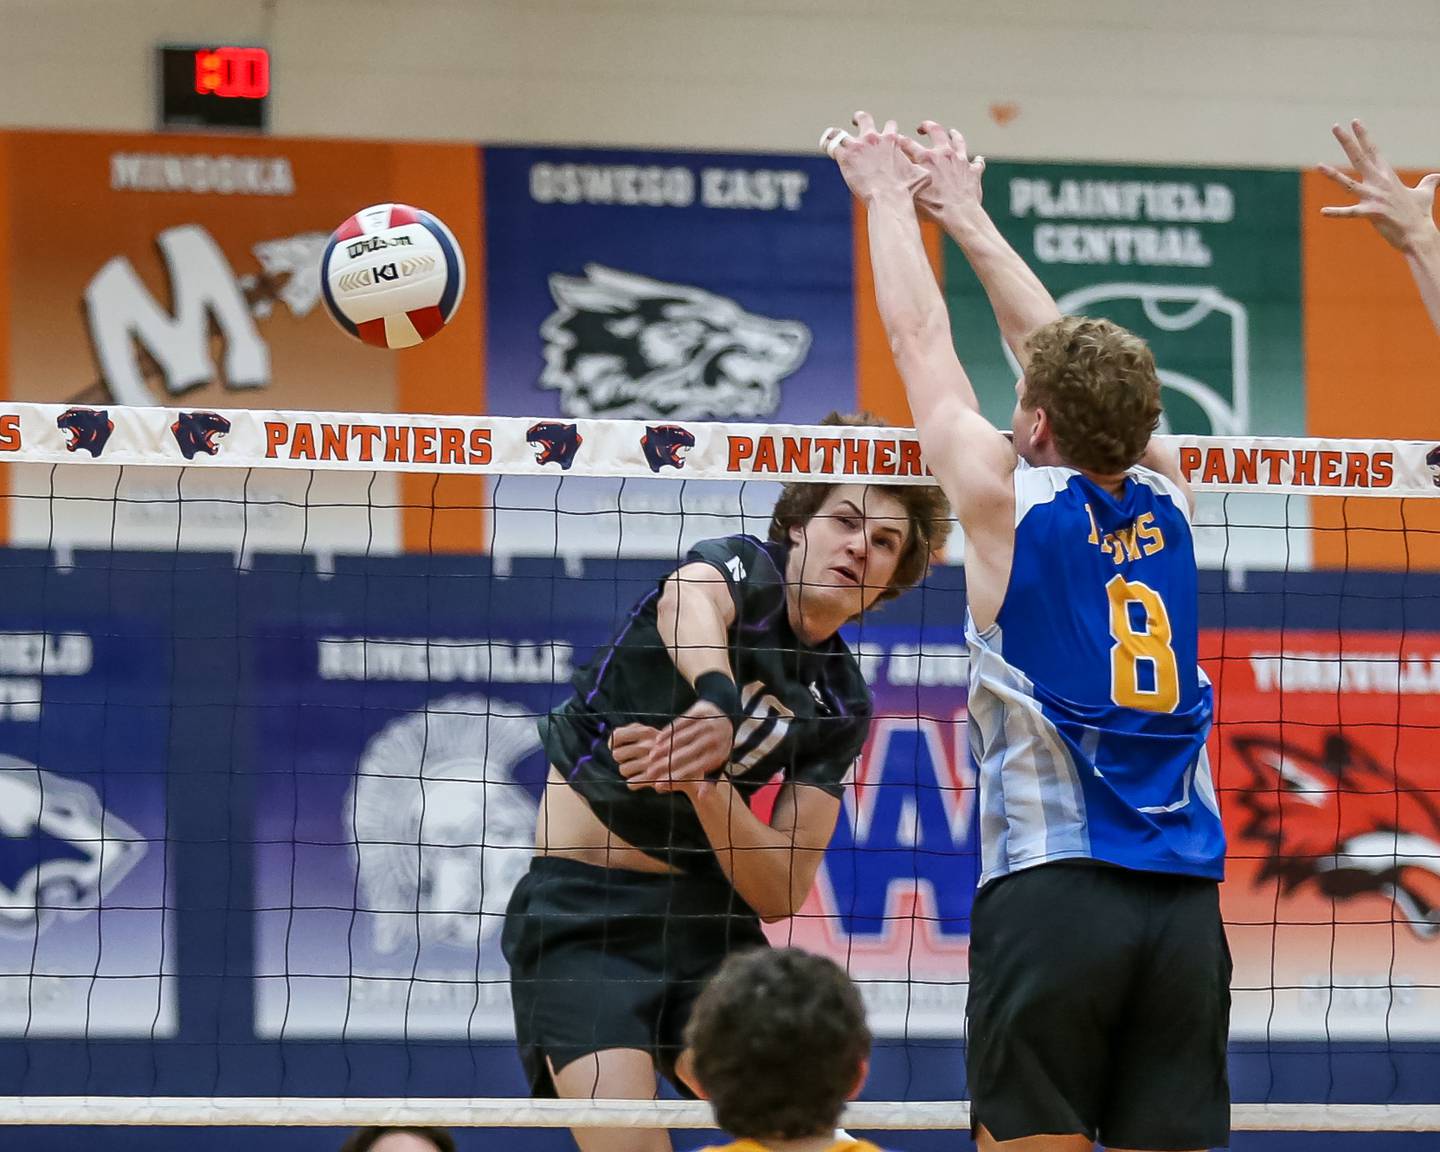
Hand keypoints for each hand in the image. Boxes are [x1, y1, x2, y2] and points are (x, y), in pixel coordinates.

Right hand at [614, 703, 732, 794]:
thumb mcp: (718, 762)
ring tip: (651, 757)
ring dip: (665, 748)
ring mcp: (707, 724)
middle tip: (650, 772)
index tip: (660, 784)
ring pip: (682, 738)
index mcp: (719, 754)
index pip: (696, 768)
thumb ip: (709, 780)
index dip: (676, 776)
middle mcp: (714, 738)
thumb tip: (701, 798)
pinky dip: (668, 732)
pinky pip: (681, 723)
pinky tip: (657, 740)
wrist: (725, 715)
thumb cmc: (717, 745)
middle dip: (667, 764)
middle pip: (687, 754)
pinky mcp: (700, 712)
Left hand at [820, 111, 929, 205]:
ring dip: (837, 134)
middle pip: (864, 119)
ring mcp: (858, 145)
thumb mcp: (921, 176)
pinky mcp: (845, 156)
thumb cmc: (906, 190)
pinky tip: (826, 146)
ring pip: (842, 132)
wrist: (890, 198)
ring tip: (834, 136)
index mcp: (892, 140)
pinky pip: (831, 144)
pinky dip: (827, 143)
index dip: (887, 134)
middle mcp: (874, 137)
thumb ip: (921, 171)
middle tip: (856, 123)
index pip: (889, 128)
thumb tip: (927, 173)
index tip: (884, 141)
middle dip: (860, 120)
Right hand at [900, 120, 986, 224]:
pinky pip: (977, 163)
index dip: (899, 140)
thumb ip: (906, 180)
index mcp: (926, 159)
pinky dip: (977, 161)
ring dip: (954, 135)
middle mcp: (944, 154)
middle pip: (936, 130)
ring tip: (952, 132)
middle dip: (927, 126)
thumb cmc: (934, 207)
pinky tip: (978, 161)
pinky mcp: (973, 170)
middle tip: (922, 127)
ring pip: (958, 140)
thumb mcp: (913, 193)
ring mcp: (960, 160)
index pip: (908, 143)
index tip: (894, 138)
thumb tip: (897, 177)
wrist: (959, 214)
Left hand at [1319, 119, 1439, 253]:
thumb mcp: (1425, 193)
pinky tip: (1323, 211)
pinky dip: (1337, 213)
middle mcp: (1379, 183)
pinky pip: (1350, 213)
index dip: (1364, 136)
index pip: (1373, 151)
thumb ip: (1429, 182)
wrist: (1419, 234)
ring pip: (1349, 184)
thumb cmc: (1419, 215)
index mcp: (1387, 176)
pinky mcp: (1372, 213)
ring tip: (1318, 165)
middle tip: (1336, 126)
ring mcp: (1375, 198)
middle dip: (1348, 142)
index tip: (1354, 122)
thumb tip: (1438, 176)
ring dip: (1333, 175)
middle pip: (1360, 158)